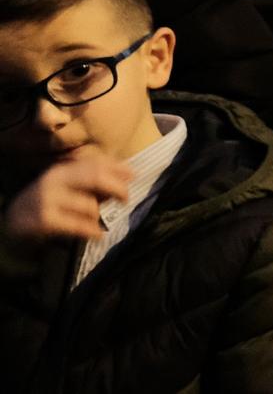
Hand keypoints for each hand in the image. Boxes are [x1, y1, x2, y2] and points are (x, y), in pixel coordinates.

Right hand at [2, 148, 130, 243]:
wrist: (10, 225)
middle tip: (126, 198)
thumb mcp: (66, 188)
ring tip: (97, 220)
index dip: (118, 167)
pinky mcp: (44, 220)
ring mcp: (48, 200)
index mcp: (61, 170)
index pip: (95, 162)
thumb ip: (90, 182)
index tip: (134, 175)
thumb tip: (124, 177)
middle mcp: (54, 180)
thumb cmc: (46, 205)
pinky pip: (77, 225)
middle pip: (94, 177)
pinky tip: (97, 235)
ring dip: (98, 214)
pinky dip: (91, 230)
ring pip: (89, 204)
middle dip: (117, 187)